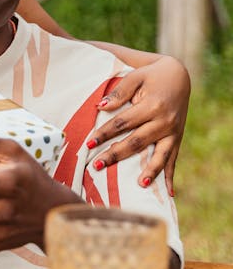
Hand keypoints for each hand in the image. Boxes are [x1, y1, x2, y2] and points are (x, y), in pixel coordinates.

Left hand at [86, 56, 189, 194]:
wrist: (179, 75)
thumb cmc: (151, 76)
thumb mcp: (135, 77)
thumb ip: (119, 93)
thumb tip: (101, 107)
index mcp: (151, 105)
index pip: (123, 123)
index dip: (105, 133)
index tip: (89, 143)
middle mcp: (164, 121)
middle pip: (137, 142)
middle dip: (116, 155)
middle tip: (97, 166)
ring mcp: (173, 132)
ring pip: (159, 155)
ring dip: (149, 171)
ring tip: (139, 185)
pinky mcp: (178, 137)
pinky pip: (173, 159)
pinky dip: (170, 175)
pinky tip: (168, 193)